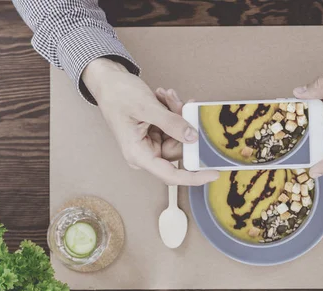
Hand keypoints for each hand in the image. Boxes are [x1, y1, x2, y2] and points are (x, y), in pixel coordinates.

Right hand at [82, 58, 218, 184]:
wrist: (107, 81)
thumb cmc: (117, 94)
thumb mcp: (147, 106)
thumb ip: (171, 123)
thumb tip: (192, 137)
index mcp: (138, 154)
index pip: (171, 175)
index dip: (194, 177)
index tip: (214, 174)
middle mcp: (145, 153)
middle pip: (179, 150)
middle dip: (183, 125)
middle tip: (179, 103)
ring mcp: (151, 144)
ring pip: (179, 136)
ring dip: (177, 114)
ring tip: (166, 95)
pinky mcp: (155, 134)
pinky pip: (174, 128)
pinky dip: (173, 112)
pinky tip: (164, 97)